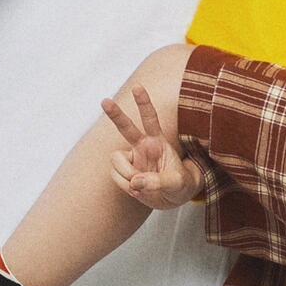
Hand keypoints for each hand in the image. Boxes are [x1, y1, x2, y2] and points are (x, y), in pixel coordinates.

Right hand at [102, 85, 205, 211]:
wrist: (172, 199)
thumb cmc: (180, 185)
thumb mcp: (177, 184)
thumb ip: (159, 182)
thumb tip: (135, 182)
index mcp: (158, 142)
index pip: (150, 118)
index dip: (143, 103)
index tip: (137, 87)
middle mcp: (142, 147)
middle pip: (125, 127)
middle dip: (115, 114)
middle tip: (105, 101)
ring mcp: (132, 159)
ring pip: (116, 160)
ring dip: (125, 174)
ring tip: (140, 185)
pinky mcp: (124, 173)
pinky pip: (116, 176)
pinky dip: (125, 185)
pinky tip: (136, 189)